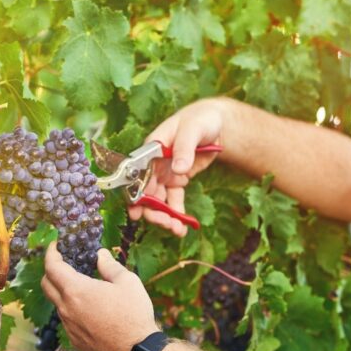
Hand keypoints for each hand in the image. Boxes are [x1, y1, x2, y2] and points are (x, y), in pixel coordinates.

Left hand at [41, 242, 158, 350]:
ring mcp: (69, 327)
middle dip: (51, 271)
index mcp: (76, 291)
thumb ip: (110, 266)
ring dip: (63, 291)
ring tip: (82, 286)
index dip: (51, 253)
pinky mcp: (75, 341)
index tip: (55, 245)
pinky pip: (67, 320)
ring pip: (57, 304)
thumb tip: (100, 254)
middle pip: (46, 285)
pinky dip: (72, 308)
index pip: (52, 268)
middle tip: (63, 263)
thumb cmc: (133, 314)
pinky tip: (90, 309)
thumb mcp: (127, 282)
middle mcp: (66, 309)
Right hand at [129, 98, 226, 236]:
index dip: (134, 194)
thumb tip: (178, 169)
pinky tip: (182, 228)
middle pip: (146, 192)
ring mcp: (166, 173)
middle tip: (165, 224)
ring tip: (176, 230)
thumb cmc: (200, 120)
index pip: (137, 174)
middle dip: (153, 211)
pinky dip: (177, 214)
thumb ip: (184, 148)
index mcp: (151, 149)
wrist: (216, 123)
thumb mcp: (192, 129)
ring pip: (159, 200)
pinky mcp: (178, 180)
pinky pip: (174, 201)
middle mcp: (154, 163)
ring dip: (165, 217)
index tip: (137, 213)